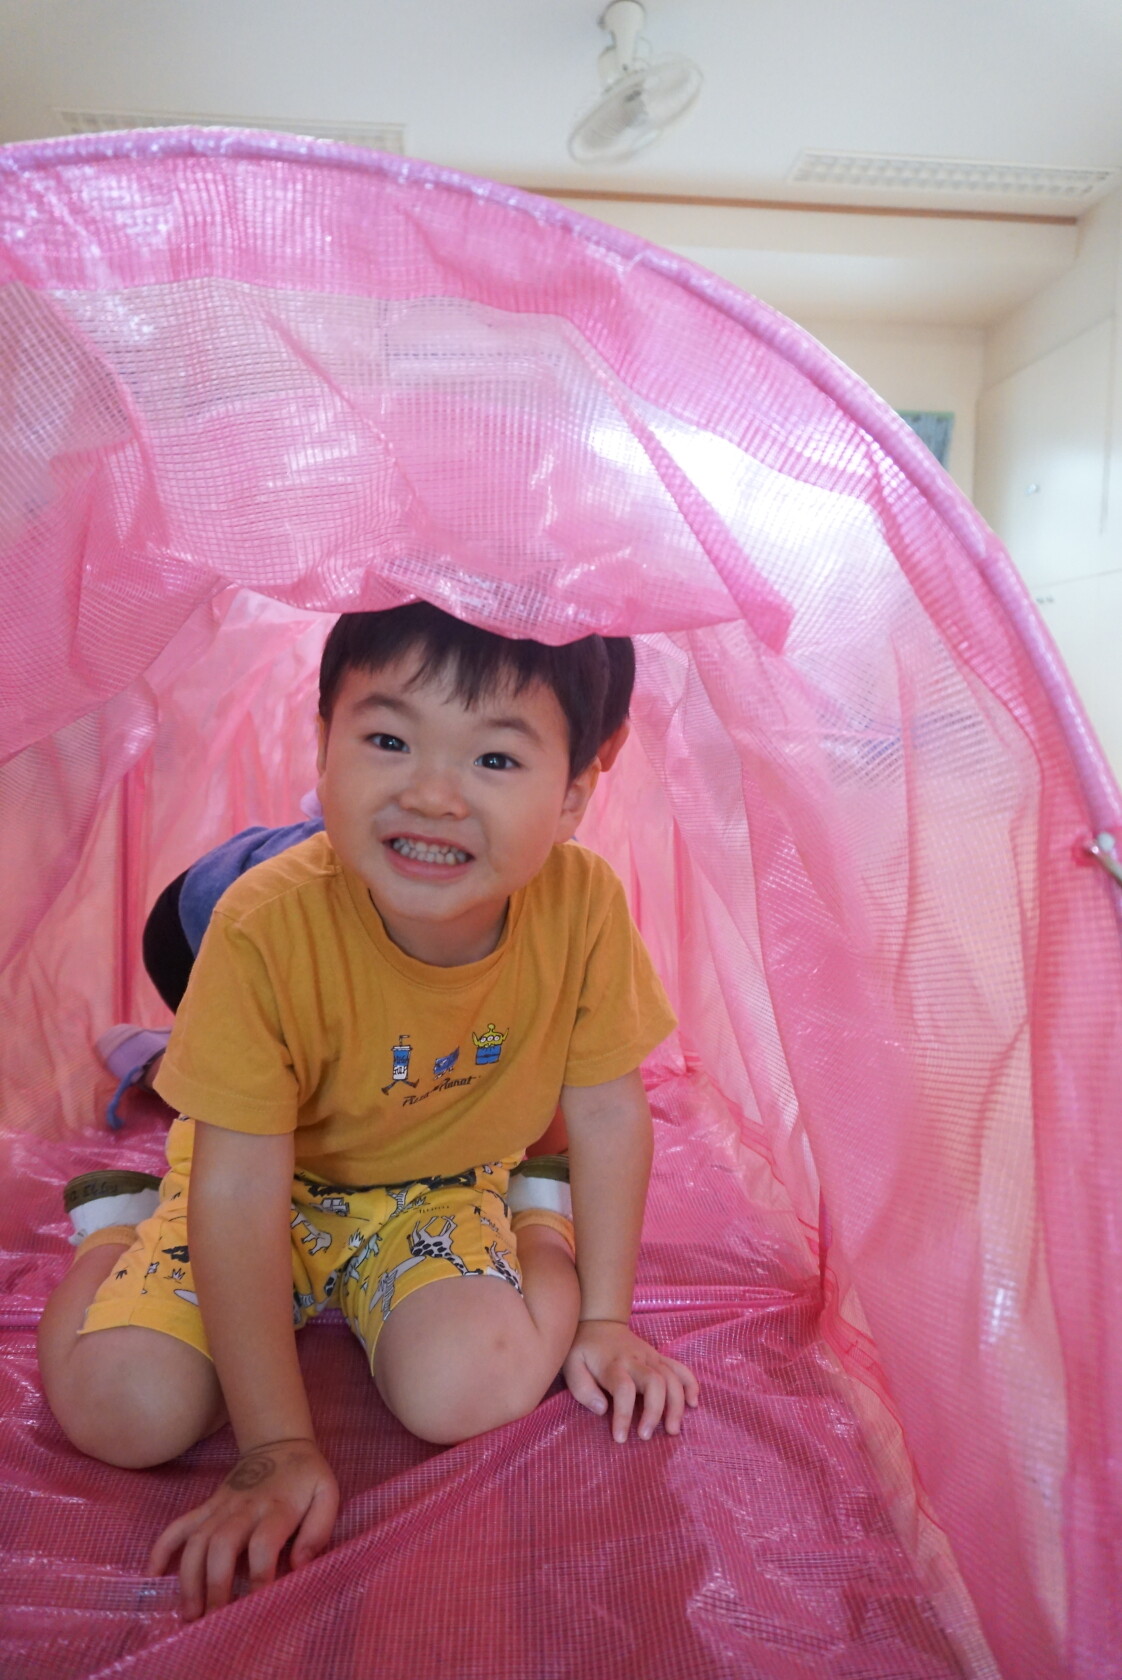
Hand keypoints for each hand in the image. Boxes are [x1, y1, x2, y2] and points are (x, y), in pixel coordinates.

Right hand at [148, 1436, 338, 1620]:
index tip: (258, 1602)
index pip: (264, 1543)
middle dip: (216, 1583)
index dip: (261, 1574)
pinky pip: (179, 1525)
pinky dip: (162, 1547)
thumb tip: (299, 1565)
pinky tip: (153, 1574)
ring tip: (190, 1611)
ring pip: (197, 1539)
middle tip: (215, 1618)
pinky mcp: (207, 1505)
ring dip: (189, 1576)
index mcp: (278, 1507)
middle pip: (222, 1544)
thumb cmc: (305, 1477)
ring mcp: (221, 1506)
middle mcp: (245, 1507)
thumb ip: (319, 1528)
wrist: (278, 1443)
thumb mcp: (327, 1493)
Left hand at [563, 1320, 699, 1443]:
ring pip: (673, 1378)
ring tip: (673, 1430)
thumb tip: (602, 1409)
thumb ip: (582, 1388)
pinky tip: (693, 1403)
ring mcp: (651, 1357)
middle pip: (656, 1382)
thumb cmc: (583, 1349)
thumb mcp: (571, 1365)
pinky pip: (681, 1369)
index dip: (624, 1415)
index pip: (623, 1389)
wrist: (599, 1322)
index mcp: (613, 1364)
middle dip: (656, 1412)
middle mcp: (636, 1360)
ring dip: (677, 1405)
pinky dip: (691, 1384)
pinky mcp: (660, 1357)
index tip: (620, 1438)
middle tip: (647, 1436)